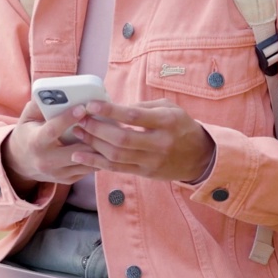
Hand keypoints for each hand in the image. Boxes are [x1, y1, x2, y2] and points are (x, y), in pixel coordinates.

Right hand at [2, 99, 98, 194]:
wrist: (20, 163)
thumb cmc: (27, 134)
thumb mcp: (27, 117)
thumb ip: (39, 104)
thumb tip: (54, 91)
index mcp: (35, 142)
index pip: (52, 130)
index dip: (68, 119)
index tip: (82, 108)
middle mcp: (46, 161)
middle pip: (76, 150)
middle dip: (92, 136)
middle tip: (104, 121)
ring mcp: (57, 173)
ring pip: (86, 162)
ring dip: (98, 148)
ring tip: (107, 133)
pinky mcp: (67, 180)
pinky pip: (88, 170)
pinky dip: (97, 157)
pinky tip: (102, 145)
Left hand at [70, 99, 215, 182]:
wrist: (200, 156)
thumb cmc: (182, 126)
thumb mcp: (169, 108)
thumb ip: (144, 106)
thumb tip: (115, 106)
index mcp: (166, 122)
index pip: (134, 116)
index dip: (110, 110)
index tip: (92, 104)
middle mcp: (159, 143)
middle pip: (122, 139)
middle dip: (96, 129)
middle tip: (80, 119)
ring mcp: (152, 161)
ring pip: (116, 155)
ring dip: (93, 144)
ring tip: (78, 133)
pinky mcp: (145, 173)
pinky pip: (117, 169)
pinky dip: (96, 162)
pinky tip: (80, 156)